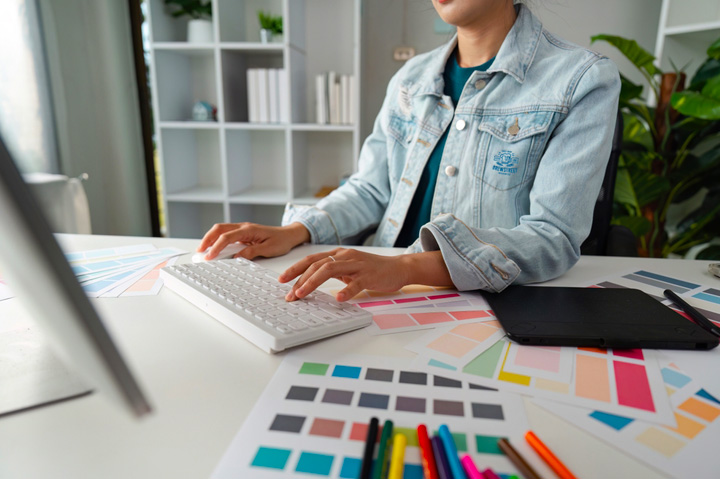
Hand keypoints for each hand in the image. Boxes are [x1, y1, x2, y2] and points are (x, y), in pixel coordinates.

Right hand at [197, 222, 309, 259]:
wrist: (289, 234)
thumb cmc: (281, 241)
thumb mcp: (269, 249)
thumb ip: (252, 252)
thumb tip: (237, 257)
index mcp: (248, 230)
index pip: (227, 237)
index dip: (216, 247)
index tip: (209, 257)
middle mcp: (243, 227)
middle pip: (219, 229)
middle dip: (207, 239)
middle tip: (199, 252)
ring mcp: (242, 229)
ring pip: (221, 230)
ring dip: (210, 239)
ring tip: (203, 251)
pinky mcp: (243, 234)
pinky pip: (226, 234)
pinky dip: (217, 240)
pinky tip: (214, 248)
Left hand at [278, 248, 452, 301]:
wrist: (398, 267)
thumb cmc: (372, 270)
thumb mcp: (349, 269)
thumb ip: (333, 272)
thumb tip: (311, 282)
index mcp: (338, 254)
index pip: (312, 260)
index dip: (295, 269)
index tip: (282, 280)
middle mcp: (345, 256)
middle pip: (316, 265)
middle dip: (300, 280)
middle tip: (289, 294)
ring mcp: (357, 265)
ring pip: (330, 270)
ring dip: (313, 283)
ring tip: (303, 294)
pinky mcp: (369, 275)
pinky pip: (356, 283)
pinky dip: (346, 290)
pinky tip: (339, 298)